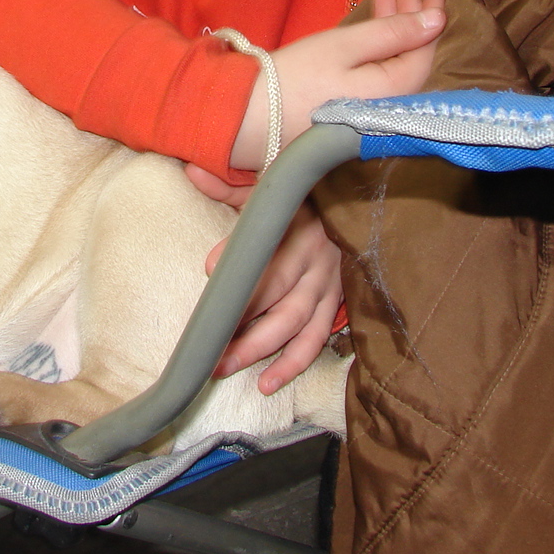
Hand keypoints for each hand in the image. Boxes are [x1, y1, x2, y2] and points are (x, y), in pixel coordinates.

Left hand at [185, 164, 343, 394]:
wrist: (362, 198)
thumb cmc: (307, 194)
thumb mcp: (273, 184)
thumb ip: (231, 185)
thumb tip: (192, 171)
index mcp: (296, 222)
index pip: (266, 242)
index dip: (239, 256)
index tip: (210, 268)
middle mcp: (314, 255)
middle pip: (275, 293)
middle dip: (240, 322)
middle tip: (207, 345)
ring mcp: (328, 281)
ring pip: (294, 323)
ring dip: (260, 349)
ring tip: (226, 367)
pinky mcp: (337, 300)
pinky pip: (317, 337)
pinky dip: (294, 362)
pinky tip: (268, 382)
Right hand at [228, 0, 444, 172]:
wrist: (245, 118)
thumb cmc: (294, 77)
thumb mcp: (343, 45)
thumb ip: (392, 32)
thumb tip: (437, 20)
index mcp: (392, 96)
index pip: (424, 57)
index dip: (429, 24)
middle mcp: (387, 113)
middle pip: (410, 65)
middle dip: (409, 25)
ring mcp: (367, 120)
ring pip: (392, 72)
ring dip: (392, 36)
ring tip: (384, 3)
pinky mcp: (348, 120)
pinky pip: (376, 84)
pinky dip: (377, 56)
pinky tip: (368, 36)